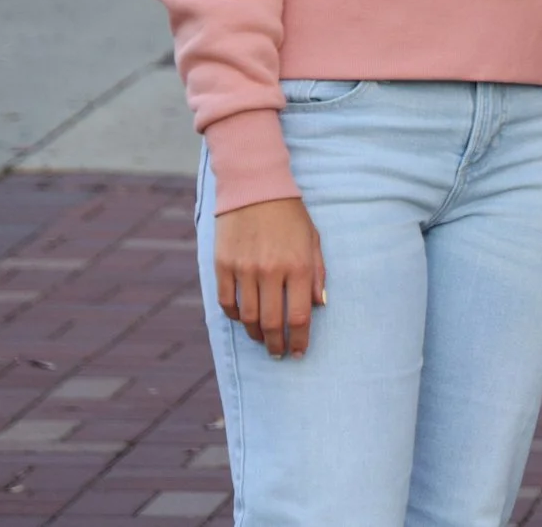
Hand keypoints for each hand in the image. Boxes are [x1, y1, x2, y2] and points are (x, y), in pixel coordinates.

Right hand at [212, 198, 326, 357]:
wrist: (255, 189)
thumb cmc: (290, 215)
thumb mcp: (313, 240)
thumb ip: (317, 274)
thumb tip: (319, 305)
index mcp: (298, 266)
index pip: (299, 316)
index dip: (299, 340)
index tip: (299, 352)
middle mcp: (271, 271)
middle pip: (271, 323)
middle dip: (276, 344)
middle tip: (279, 353)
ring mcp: (244, 270)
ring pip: (247, 317)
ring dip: (255, 334)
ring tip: (262, 339)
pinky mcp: (223, 266)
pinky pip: (226, 302)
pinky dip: (235, 316)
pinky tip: (243, 319)